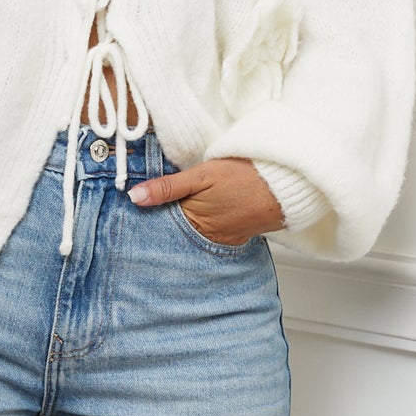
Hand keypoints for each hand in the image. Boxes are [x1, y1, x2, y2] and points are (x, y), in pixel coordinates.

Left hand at [127, 155, 284, 244]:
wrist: (285, 187)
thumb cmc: (244, 177)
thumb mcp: (201, 175)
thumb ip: (167, 187)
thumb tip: (134, 197)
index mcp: (192, 223)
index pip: (158, 225)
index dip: (146, 216)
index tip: (130, 209)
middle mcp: (204, 238)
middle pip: (173, 234)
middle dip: (160, 225)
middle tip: (144, 212)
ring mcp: (220, 240)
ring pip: (189, 236)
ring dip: (179, 226)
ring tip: (173, 212)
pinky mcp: (233, 238)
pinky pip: (208, 236)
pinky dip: (199, 228)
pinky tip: (197, 216)